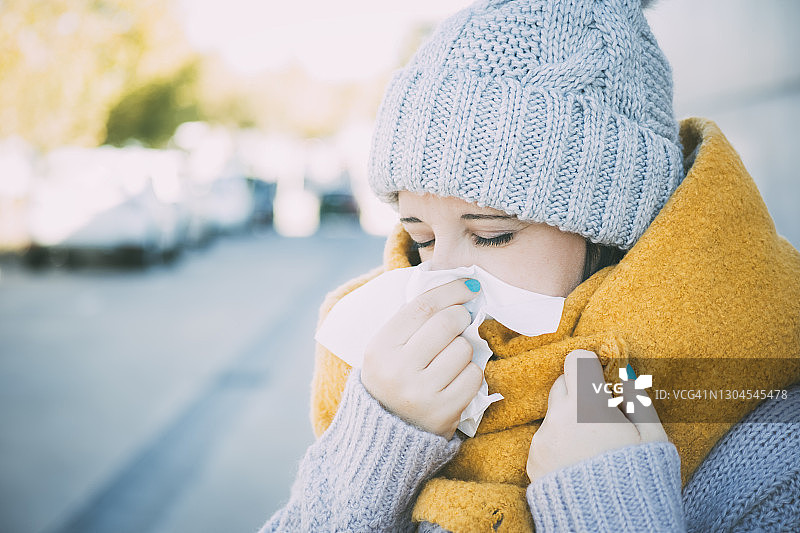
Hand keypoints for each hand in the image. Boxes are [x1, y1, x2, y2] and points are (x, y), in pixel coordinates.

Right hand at [361, 279, 483, 438]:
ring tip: (449, 360)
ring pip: (464, 349)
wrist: (386, 435)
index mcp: (380, 348)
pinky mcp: (444, 412)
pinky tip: (455, 379)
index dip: (451, 290)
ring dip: (464, 349)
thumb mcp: (386, 349)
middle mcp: (398, 370)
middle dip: (461, 316)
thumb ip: (413, 320)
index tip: (468, 285)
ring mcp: (421, 393)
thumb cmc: (392, 380)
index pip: (423, 306)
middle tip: (460, 321)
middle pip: (447, 323)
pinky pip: (474, 376)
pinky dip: (471, 373)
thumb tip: (457, 290)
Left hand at [526, 349, 668, 482]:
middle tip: (601, 415)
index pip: (576, 361)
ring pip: (553, 415)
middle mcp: (558, 418)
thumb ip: (637, 399)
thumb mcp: (652, 437)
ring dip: (569, 421)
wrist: (612, 525)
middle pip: (561, 385)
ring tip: (593, 448)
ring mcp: (542, 440)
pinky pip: (545, 440)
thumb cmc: (640, 479)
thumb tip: (625, 375)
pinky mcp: (532, 461)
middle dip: (579, 393)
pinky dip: (559, 444)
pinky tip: (579, 462)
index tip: (598, 378)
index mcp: (587, 405)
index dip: (589, 366)